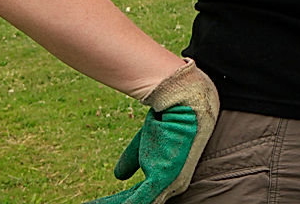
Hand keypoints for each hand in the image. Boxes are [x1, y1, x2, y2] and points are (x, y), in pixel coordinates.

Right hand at [85, 59, 218, 203]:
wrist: (180, 105)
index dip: (120, 201)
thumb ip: (132, 161)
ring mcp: (170, 183)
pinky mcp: (164, 176)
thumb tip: (118, 176)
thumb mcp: (144, 145)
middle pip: (138, 203)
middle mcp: (170, 187)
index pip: (140, 198)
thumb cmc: (167, 121)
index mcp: (166, 180)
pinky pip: (142, 199)